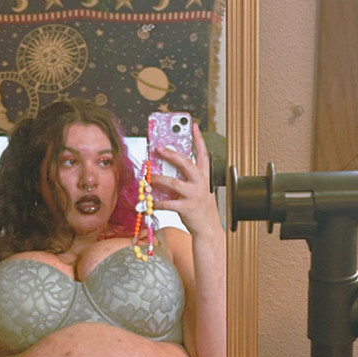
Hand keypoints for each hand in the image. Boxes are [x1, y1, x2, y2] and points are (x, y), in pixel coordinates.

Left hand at [151, 123, 221, 239]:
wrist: (209, 231)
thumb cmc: (200, 209)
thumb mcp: (197, 191)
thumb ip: (185, 180)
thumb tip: (164, 171)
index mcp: (204, 177)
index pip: (203, 154)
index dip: (198, 139)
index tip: (193, 125)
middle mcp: (201, 184)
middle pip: (186, 163)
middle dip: (171, 154)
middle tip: (158, 148)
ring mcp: (195, 196)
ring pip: (173, 182)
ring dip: (158, 179)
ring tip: (148, 177)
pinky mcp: (187, 208)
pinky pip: (168, 203)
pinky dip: (157, 202)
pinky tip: (149, 202)